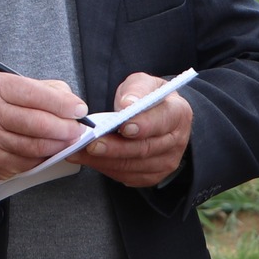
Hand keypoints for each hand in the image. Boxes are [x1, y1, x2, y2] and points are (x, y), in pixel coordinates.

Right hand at [0, 71, 89, 181]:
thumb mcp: (11, 85)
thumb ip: (44, 90)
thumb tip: (73, 105)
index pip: (35, 94)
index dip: (62, 104)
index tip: (79, 109)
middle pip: (37, 124)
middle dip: (65, 128)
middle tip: (78, 129)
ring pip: (35, 147)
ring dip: (58, 146)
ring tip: (68, 140)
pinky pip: (27, 164)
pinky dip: (43, 158)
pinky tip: (49, 151)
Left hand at [80, 71, 191, 187]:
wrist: (155, 115)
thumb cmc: (148, 98)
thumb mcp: (143, 83)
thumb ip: (136, 90)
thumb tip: (128, 103)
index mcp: (178, 114)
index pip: (163, 121)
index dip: (143, 125)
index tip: (122, 126)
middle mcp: (176, 141)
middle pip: (144, 148)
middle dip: (115, 147)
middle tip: (92, 144)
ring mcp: (166, 161)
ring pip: (133, 166)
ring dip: (104, 160)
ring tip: (80, 152)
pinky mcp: (152, 175)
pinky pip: (127, 176)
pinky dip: (105, 168)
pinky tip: (88, 160)